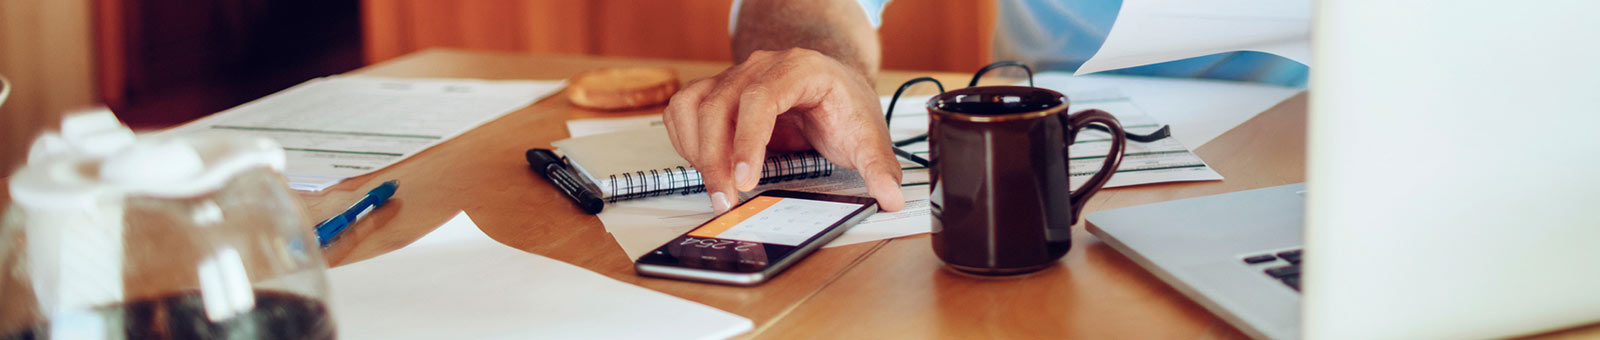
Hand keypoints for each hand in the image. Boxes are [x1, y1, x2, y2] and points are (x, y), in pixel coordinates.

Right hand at [663, 48, 904, 212]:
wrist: (831, 85)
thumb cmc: (844, 105)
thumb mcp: (868, 135)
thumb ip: (879, 167)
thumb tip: (891, 197)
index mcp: (799, 69)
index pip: (761, 97)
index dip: (748, 139)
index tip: (746, 178)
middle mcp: (760, 67)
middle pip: (720, 105)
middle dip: (717, 158)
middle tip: (726, 200)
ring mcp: (734, 77)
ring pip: (696, 107)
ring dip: (698, 153)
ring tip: (717, 190)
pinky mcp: (716, 93)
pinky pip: (684, 111)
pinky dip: (686, 141)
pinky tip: (705, 167)